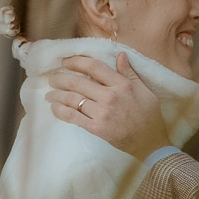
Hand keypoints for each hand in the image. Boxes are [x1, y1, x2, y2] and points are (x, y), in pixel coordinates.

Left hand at [46, 53, 169, 153]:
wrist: (150, 143)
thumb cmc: (148, 116)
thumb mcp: (145, 90)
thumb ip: (129, 73)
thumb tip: (120, 55)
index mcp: (122, 84)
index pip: (94, 67)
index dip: (77, 62)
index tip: (66, 62)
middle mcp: (110, 96)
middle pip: (78, 82)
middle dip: (61, 78)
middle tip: (52, 78)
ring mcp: (102, 113)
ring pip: (72, 99)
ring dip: (56, 95)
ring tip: (49, 94)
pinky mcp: (96, 128)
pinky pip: (73, 117)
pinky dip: (60, 111)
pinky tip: (54, 108)